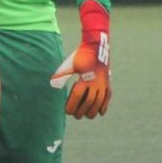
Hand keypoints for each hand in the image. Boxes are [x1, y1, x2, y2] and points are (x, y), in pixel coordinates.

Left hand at [51, 0, 110, 118]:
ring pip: (100, 102)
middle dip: (82, 111)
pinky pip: (108, 97)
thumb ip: (62, 75)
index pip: (77, 97)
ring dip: (93, 111)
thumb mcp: (69, 65)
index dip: (71, 106)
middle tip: (76, 116)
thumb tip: (53, 85)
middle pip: (89, 102)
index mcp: (84, 79)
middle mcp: (95, 82)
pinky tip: (100, 112)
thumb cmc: (79, 56)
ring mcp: (103, 83)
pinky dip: (105, 105)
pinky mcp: (108, 82)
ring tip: (87, 116)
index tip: (66, 112)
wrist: (96, 46)